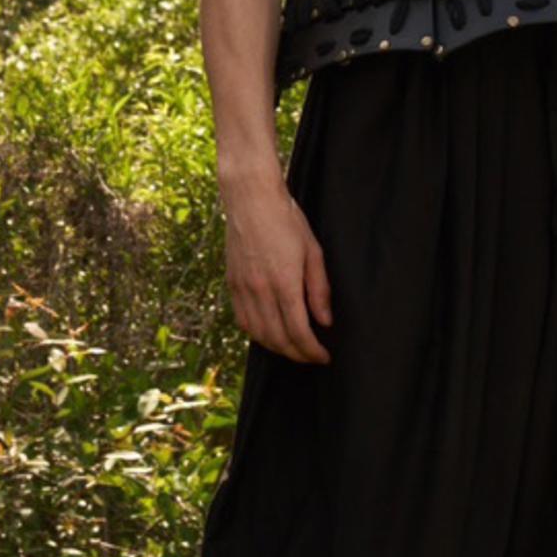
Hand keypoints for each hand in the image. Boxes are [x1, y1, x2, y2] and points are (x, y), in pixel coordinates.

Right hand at [223, 185, 333, 362]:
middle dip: (297, 355)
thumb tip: (325, 321)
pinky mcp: (231, 284)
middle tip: (312, 357)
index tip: (323, 356)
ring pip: (258, 334)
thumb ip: (319, 289)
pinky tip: (269, 334)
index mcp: (284, 282)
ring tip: (293, 349)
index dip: (312, 351)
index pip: (298, 331)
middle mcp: (260, 290)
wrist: (251, 199)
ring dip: (277, 348)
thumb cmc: (287, 220)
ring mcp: (242, 288)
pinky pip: (242, 320)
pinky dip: (257, 334)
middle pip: (277, 339)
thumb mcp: (313, 251)